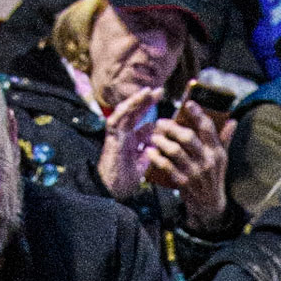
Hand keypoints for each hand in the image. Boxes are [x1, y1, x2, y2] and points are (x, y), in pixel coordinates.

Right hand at [96, 85, 156, 200]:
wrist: (111, 190)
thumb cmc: (125, 180)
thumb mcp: (143, 164)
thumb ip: (150, 153)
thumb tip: (158, 143)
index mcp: (132, 140)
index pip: (145, 124)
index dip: (156, 116)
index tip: (169, 109)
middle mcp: (124, 134)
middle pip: (136, 113)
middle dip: (147, 101)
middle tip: (161, 91)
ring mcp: (117, 134)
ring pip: (126, 111)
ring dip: (137, 100)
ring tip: (148, 91)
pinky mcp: (111, 136)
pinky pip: (117, 118)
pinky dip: (126, 109)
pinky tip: (134, 101)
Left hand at [144, 100, 234, 233]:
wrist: (210, 206)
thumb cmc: (213, 177)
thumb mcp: (222, 159)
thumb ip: (224, 139)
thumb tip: (232, 120)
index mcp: (217, 152)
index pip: (208, 129)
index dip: (198, 114)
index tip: (188, 104)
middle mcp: (207, 161)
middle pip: (188, 138)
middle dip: (172, 127)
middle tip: (161, 122)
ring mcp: (195, 173)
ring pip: (175, 151)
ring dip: (162, 141)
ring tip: (154, 136)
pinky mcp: (184, 183)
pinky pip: (167, 167)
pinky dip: (157, 158)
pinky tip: (150, 151)